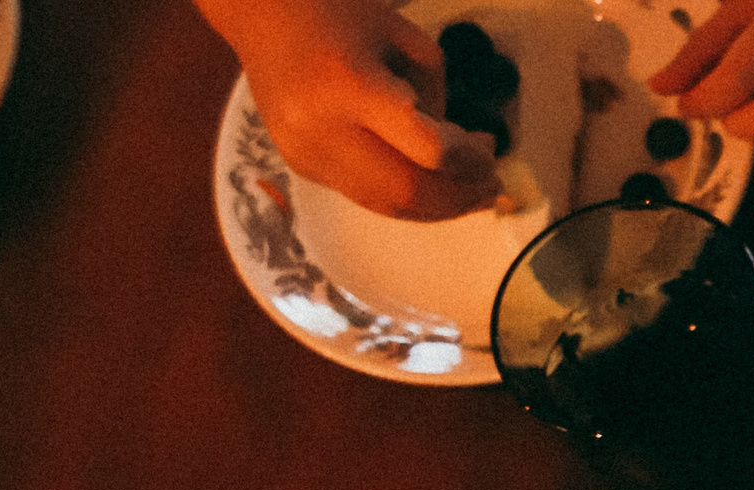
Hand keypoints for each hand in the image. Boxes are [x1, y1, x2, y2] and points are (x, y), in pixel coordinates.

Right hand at [198, 0, 498, 219]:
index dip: (469, 163)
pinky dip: (403, 195)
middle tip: (490, 186)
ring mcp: (306, 152)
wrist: (261, 15)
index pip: (428, 148)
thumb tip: (461, 159)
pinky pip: (364, 195)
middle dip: (459, 198)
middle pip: (408, 191)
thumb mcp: (406, 39)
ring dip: (436, 206)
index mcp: (352, 85)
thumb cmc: (342, 15)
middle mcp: (322, 127)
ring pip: (386, 205)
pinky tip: (425, 179)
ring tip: (467, 190)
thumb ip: (438, 99)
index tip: (491, 153)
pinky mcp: (300, 166)